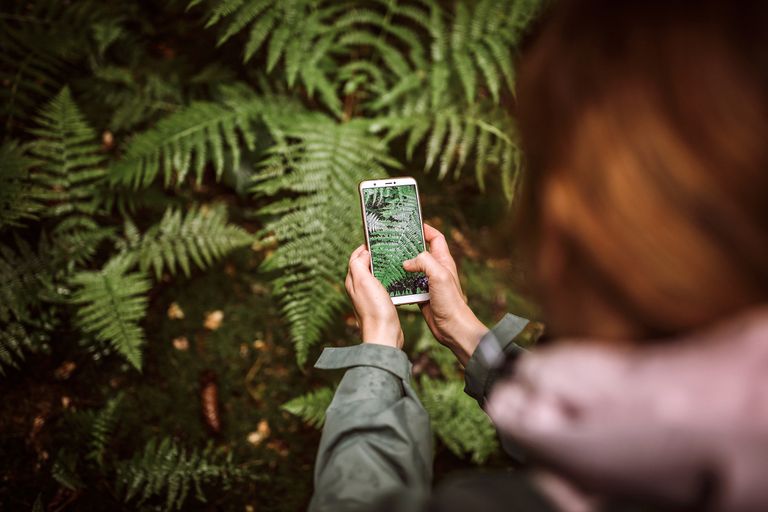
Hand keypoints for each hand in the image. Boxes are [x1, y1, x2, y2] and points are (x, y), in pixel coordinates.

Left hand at [345, 245, 403, 348]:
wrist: (384, 334)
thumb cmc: (374, 309)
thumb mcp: (363, 281)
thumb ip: (358, 264)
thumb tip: (363, 253)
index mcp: (352, 281)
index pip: (355, 257)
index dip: (365, 247)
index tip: (377, 240)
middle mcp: (358, 288)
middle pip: (365, 265)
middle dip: (375, 255)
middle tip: (388, 247)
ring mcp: (369, 296)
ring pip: (375, 274)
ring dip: (383, 266)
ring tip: (395, 259)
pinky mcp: (380, 302)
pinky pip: (383, 285)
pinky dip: (389, 278)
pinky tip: (398, 277)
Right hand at [403, 224, 486, 365]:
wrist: (452, 328)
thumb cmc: (451, 302)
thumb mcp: (439, 275)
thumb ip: (424, 261)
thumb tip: (406, 262)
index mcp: (444, 260)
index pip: (436, 237)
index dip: (425, 229)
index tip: (410, 224)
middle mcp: (436, 269)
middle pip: (421, 251)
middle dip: (407, 245)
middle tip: (392, 241)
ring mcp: (428, 282)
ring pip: (412, 268)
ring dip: (401, 264)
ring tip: (387, 259)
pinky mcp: (422, 295)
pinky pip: (408, 284)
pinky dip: (400, 282)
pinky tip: (390, 281)